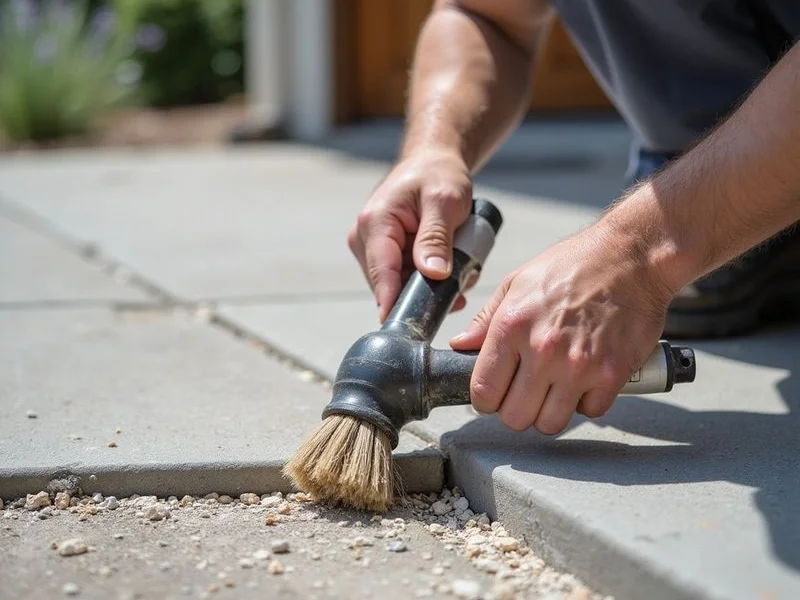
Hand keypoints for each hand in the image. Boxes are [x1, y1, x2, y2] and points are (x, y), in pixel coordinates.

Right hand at [348, 150, 474, 321]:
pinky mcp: (382, 253)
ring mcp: (371, 247)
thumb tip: (432, 274)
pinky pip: (404, 277)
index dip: (393, 303)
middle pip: (392, 284)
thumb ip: (436, 238)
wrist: (431, 161)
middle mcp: (364, 238)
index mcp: (375, 223)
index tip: (405, 329)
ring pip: (400, 284)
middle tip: (462, 281)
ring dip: (430, 283)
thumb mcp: (445, 201)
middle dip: (425, 290)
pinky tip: (447, 265)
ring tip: (461, 266)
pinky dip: (427, 276)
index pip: (383, 273)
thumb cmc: (438, 174)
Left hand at [449, 226, 673, 433]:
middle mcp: (543, 350)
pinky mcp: (612, 374)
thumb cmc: (575, 265)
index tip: (494, 394)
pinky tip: (585, 379)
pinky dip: (586, 402)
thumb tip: (461, 345)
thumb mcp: (517, 282)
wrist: (631, 257)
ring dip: (549, 411)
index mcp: (512, 326)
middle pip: (515, 417)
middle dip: (515, 410)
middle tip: (525, 392)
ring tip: (554, 387)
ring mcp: (579, 366)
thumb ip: (486, 320)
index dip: (485, 399)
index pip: (483, 392)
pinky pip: (589, 412)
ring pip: (550, 423)